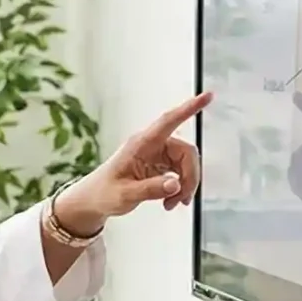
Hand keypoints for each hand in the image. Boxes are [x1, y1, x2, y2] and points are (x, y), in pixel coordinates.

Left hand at [51, 91, 210, 237]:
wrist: (94, 200)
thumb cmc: (104, 193)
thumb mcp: (125, 195)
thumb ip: (150, 189)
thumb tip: (175, 184)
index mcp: (141, 144)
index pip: (168, 121)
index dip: (189, 108)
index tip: (207, 96)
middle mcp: (152, 145)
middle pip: (186, 152)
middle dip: (190, 177)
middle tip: (181, 199)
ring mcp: (157, 154)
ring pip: (186, 164)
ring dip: (185, 185)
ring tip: (173, 204)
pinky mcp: (160, 165)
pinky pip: (181, 172)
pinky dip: (181, 188)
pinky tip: (172, 202)